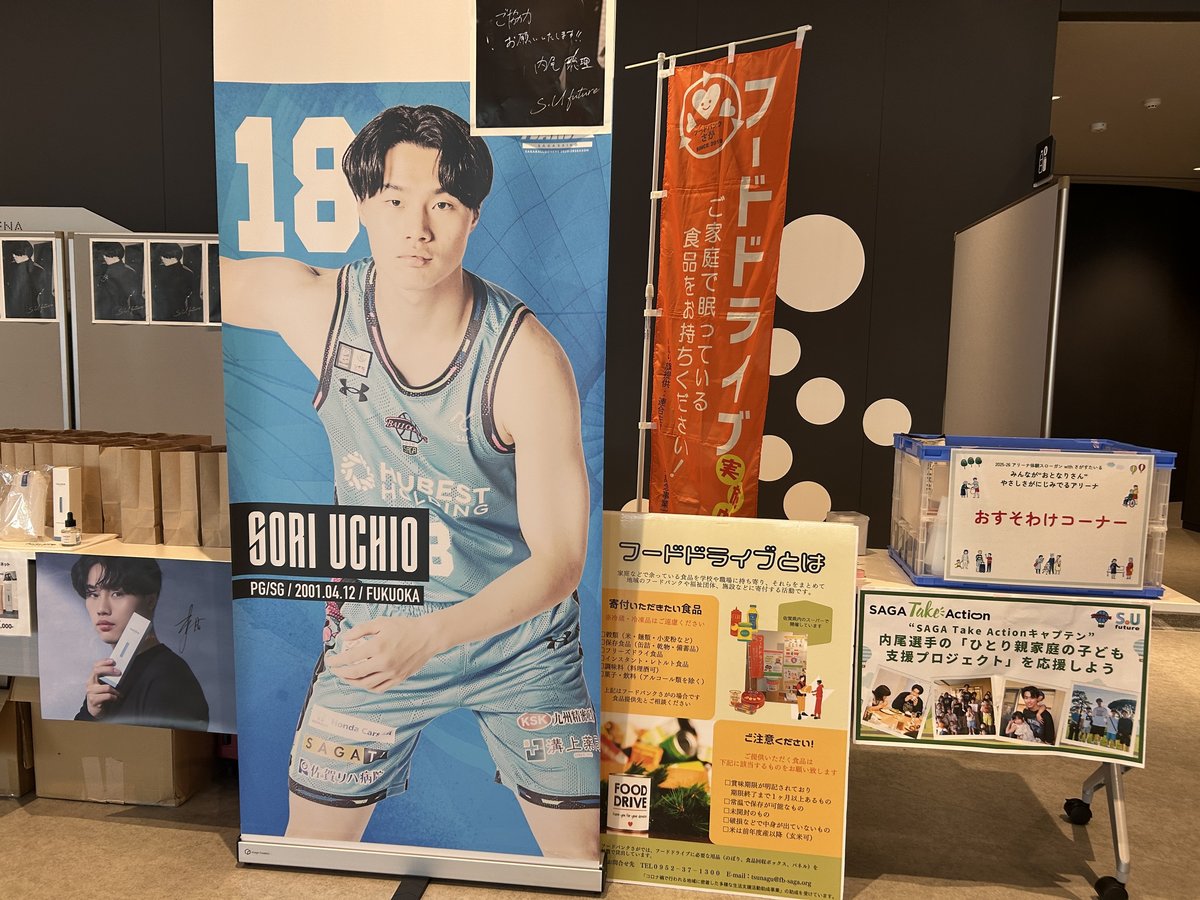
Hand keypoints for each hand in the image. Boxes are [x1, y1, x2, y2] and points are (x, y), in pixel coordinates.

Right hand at [85, 658, 121, 717]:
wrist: (95, 709)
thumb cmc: (101, 695)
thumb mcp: (103, 684)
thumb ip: (108, 677)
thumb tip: (119, 669)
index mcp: (93, 678)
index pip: (96, 666)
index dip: (104, 662)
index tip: (113, 661)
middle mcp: (90, 683)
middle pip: (96, 671)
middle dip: (109, 670)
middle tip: (118, 672)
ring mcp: (90, 692)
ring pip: (106, 687)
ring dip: (115, 690)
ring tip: (118, 692)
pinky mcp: (94, 700)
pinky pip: (108, 696)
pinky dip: (114, 697)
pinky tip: (115, 698)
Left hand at [325, 615, 446, 691]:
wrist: (428, 636)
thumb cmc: (405, 627)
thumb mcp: (381, 623)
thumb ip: (360, 630)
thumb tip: (344, 638)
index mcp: (378, 646)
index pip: (350, 657)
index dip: (336, 661)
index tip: (330, 660)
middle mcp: (384, 662)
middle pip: (355, 673)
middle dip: (340, 672)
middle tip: (335, 669)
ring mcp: (392, 672)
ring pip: (366, 684)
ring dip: (352, 682)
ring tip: (347, 676)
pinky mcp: (399, 678)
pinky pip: (379, 688)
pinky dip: (367, 687)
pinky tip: (363, 682)